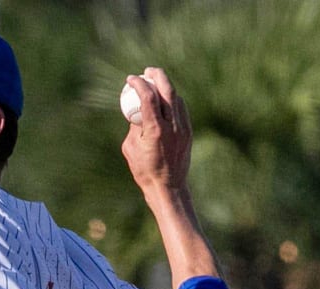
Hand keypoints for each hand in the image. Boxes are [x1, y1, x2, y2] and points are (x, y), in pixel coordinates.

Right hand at [120, 67, 191, 194]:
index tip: (130, 79)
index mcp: (155, 130)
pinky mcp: (188, 132)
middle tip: (147, 71)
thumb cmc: (144, 170)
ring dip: (166, 87)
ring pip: (177, 99)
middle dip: (157, 76)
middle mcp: (172, 126)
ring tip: (155, 83)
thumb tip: (137, 109)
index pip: (148, 98)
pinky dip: (172, 100)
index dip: (139, 84)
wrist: (167, 187)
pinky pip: (181, 109)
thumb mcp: (130, 147)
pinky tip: (165, 99)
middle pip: (168, 91)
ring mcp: (183, 129)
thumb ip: (134, 126)